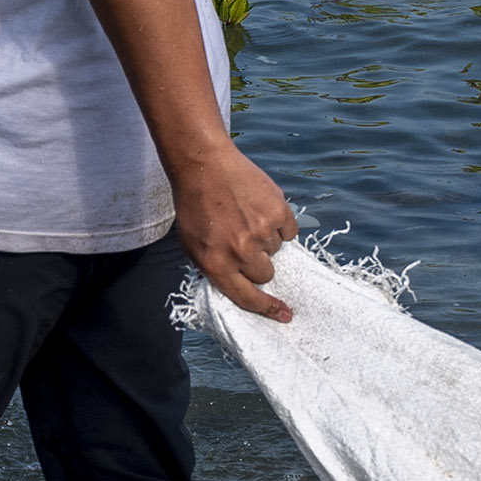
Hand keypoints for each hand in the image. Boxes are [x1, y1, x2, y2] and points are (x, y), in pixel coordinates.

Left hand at [172, 141, 296, 320]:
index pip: (248, 298)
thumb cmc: (194, 205)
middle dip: (258, 263)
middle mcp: (240, 252)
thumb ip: (213, 268)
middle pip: (266, 275)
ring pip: (277, 251)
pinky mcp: (278, 212)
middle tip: (245, 242)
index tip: (283, 314)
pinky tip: (260, 209)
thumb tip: (236, 286)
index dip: (268, 309)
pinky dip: (279, 224)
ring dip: (267, 240)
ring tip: (247, 218)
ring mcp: (261, 231)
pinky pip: (289, 231)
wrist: (204, 166)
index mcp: (216, 264)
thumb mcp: (191, 245)